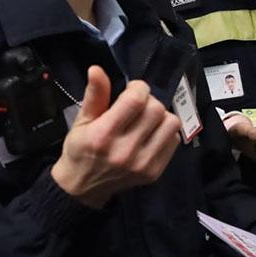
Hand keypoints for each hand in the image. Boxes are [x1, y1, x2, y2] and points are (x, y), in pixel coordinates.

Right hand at [51, 66, 182, 208]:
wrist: (82, 187)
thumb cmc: (80, 149)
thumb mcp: (81, 121)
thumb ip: (94, 95)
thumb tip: (97, 69)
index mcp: (103, 135)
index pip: (136, 100)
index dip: (138, 88)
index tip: (132, 91)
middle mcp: (125, 151)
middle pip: (156, 109)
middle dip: (148, 101)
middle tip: (137, 106)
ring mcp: (142, 164)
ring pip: (171, 123)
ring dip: (161, 116)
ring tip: (146, 120)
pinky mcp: (154, 172)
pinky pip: (174, 140)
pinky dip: (165, 132)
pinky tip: (151, 134)